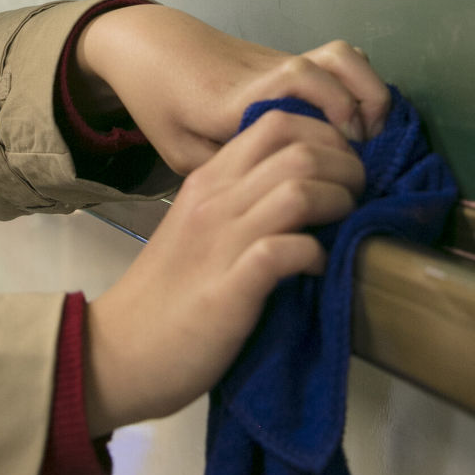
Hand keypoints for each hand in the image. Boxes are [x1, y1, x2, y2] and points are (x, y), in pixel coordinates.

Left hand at [72, 4, 389, 174]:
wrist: (151, 48)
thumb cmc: (162, 103)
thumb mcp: (180, 151)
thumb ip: (226, 171)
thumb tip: (276, 196)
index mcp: (238, 99)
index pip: (296, 81)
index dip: (333, 106)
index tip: (348, 148)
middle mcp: (269, 74)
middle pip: (334, 63)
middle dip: (365, 105)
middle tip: (363, 154)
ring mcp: (283, 63)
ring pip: (343, 57)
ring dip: (368, 92)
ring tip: (368, 138)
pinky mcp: (289, 62)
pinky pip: (338, 65)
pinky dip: (358, 88)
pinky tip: (352, 127)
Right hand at [83, 108, 362, 431]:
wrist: (116, 352)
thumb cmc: (165, 293)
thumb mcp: (200, 227)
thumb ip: (241, 200)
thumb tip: (304, 186)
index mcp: (208, 180)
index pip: (276, 122)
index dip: (326, 136)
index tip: (343, 168)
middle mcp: (214, 200)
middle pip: (298, 147)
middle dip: (346, 167)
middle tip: (358, 197)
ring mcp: (220, 243)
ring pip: (298, 188)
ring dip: (339, 203)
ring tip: (345, 227)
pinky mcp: (229, 290)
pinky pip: (285, 250)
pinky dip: (315, 255)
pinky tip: (317, 268)